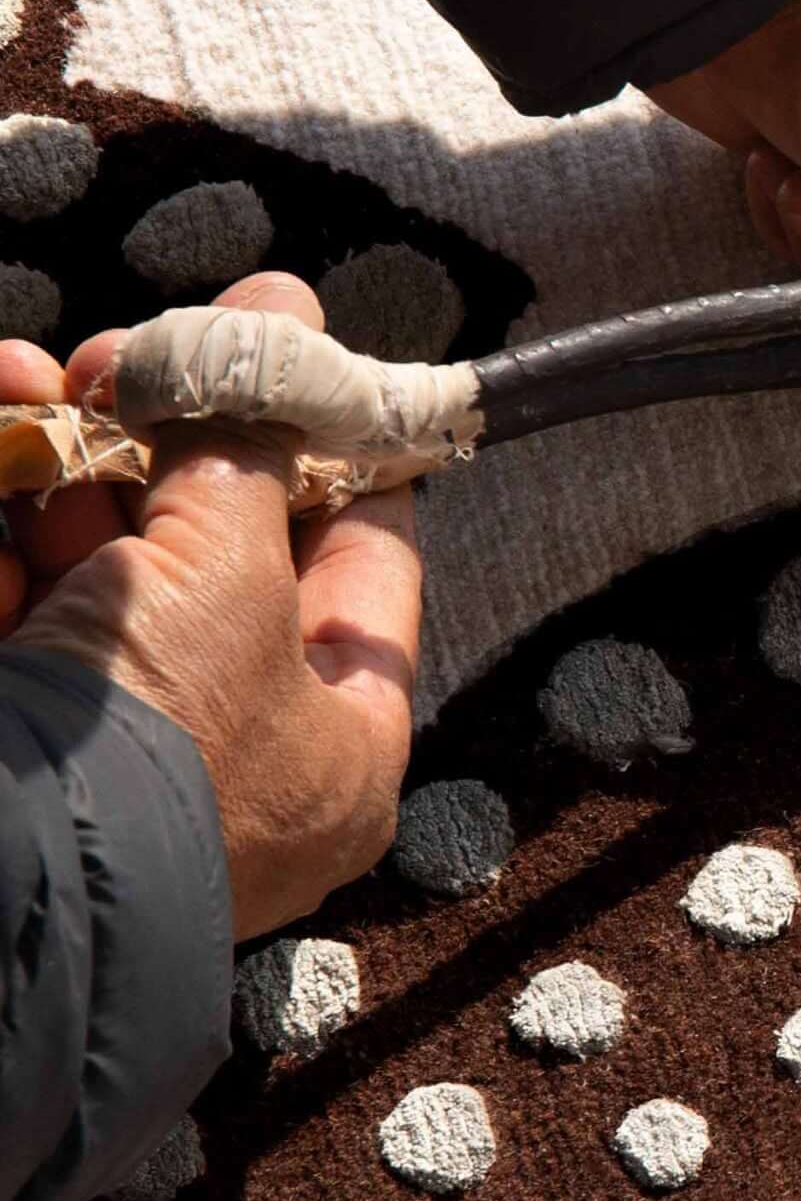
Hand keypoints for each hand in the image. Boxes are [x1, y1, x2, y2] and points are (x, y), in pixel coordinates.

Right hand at [0, 273, 421, 938]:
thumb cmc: (164, 740)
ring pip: (104, 558)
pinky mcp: (24, 725)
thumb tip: (282, 319)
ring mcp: (120, 742)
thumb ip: (251, 446)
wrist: (2, 881)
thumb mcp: (235, 576)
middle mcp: (240, 747)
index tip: (303, 353)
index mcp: (342, 743)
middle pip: (222, 550)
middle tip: (137, 350)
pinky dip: (4, 498)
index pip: (364, 564)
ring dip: (68, 451)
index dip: (335, 447)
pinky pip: (21, 591)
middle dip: (168, 434)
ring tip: (36, 373)